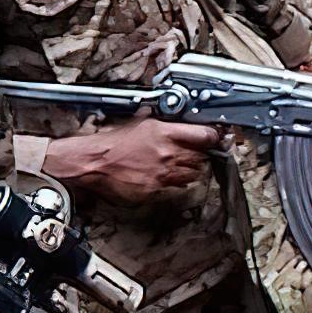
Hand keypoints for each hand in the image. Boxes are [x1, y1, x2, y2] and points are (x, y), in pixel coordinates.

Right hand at [46, 119, 222, 203]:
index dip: (215, 137)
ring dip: (192, 169)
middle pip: (203, 156)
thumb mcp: (146, 123)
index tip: (217, 138)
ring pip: (194, 173)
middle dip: (202, 154)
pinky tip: (169, 175)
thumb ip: (170, 125)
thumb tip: (188, 124)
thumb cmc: (116, 141)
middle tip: (197, 152)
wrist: (94, 162)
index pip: (206, 136)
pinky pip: (177, 186)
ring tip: (181, 164)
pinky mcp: (154, 189)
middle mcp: (168, 153)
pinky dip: (177, 181)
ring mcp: (162, 173)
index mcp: (167, 133)